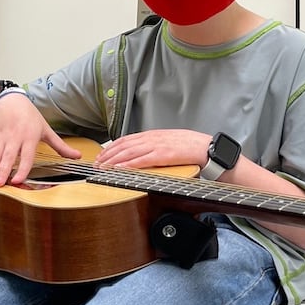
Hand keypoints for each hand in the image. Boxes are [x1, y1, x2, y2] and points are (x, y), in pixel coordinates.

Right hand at [0, 94, 80, 185]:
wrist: (10, 99)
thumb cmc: (30, 116)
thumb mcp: (46, 129)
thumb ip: (61, 146)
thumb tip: (78, 156)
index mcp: (29, 137)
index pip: (26, 155)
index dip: (22, 168)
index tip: (17, 180)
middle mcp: (14, 138)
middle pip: (7, 157)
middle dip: (1, 171)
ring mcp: (0, 138)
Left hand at [94, 129, 209, 169]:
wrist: (207, 148)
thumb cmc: (191, 148)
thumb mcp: (169, 143)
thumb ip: (155, 146)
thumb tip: (142, 153)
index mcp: (153, 135)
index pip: (126, 139)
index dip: (111, 148)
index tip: (101, 156)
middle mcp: (152, 138)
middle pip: (124, 145)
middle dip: (107, 155)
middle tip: (96, 164)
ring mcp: (157, 146)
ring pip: (129, 152)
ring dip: (113, 161)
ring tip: (102, 168)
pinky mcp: (163, 156)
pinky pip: (142, 160)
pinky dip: (128, 164)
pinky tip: (119, 169)